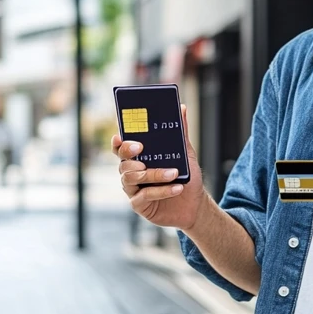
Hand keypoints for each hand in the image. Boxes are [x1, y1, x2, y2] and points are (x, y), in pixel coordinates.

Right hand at [111, 104, 206, 229]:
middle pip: (123, 162)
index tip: (119, 136)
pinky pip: (145, 195)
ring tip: (174, 173)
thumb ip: (181, 133)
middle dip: (129, 153)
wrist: (194, 205)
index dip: (117, 143)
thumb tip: (182, 108)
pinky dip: (162, 190)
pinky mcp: (139, 204)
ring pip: (133, 177)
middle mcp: (132, 172)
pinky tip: (177, 187)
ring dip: (154, 173)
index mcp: (138, 158)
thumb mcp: (186, 154)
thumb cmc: (186, 178)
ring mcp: (133, 189)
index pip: (121, 148)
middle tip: (141, 148)